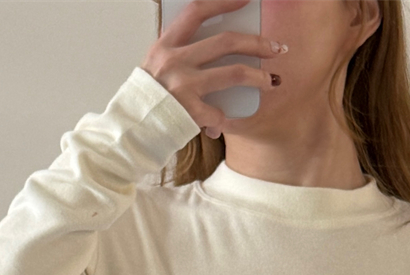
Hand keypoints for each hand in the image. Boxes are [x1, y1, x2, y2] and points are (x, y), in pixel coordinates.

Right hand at [139, 0, 285, 139]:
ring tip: (272, 81)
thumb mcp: (158, 65)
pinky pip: (219, 114)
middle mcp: (175, 59)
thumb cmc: (149, 96)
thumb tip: (217, 52)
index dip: (224, 2)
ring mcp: (184, 84)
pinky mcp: (190, 111)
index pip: (197, 11)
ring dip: (259, 77)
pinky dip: (222, 119)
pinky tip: (220, 123)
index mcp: (166, 44)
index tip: (246, 0)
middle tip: (276, 49)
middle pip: (227, 41)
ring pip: (234, 72)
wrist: (132, 127)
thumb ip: (182, 55)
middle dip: (257, 43)